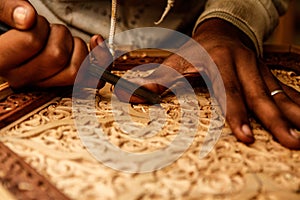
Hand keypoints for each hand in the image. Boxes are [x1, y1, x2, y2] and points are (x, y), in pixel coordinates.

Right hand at [0, 0, 88, 87]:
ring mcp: (44, 84)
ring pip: (74, 70)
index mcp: (2, 60)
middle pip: (57, 56)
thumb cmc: (11, 26)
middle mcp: (22, 78)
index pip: (31, 42)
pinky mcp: (62, 84)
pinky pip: (90, 79)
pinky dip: (99, 58)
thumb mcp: (0, 10)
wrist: (14, 40)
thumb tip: (27, 18)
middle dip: (59, 34)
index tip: (32, 21)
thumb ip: (6, 10)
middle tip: (48, 29)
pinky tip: (96, 43)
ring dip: (75, 46)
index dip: (38, 26)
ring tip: (60, 39)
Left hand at [115, 19, 299, 148]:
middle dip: (276, 121)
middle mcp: (244, 66)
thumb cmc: (197, 50)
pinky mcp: (268, 75)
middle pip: (260, 96)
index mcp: (220, 62)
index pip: (229, 91)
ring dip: (294, 114)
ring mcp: (260, 70)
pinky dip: (298, 105)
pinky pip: (287, 90)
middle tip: (291, 141)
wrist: (222, 30)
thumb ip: (159, 80)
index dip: (237, 114)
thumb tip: (134, 95)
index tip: (246, 137)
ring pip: (280, 94)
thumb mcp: (176, 61)